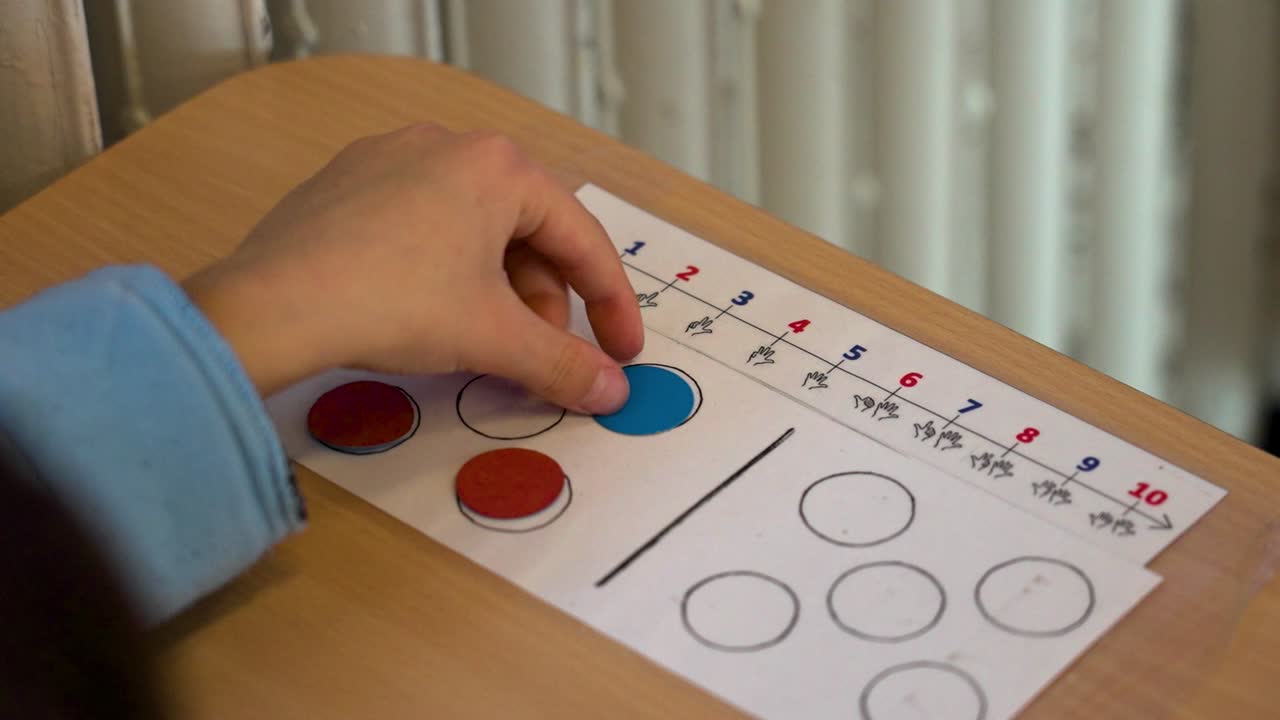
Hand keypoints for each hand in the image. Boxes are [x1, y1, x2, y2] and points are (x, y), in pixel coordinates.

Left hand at [182, 123, 642, 412]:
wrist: (270, 306)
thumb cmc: (394, 303)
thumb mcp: (493, 338)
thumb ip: (563, 364)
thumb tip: (611, 392)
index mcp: (501, 167)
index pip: (582, 241)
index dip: (612, 306)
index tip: (621, 354)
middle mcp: (450, 145)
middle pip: (528, 234)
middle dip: (543, 303)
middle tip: (538, 358)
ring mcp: (392, 158)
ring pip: (474, 231)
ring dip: (495, 292)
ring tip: (480, 344)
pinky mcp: (348, 182)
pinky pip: (422, 225)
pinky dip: (444, 272)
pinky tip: (426, 315)